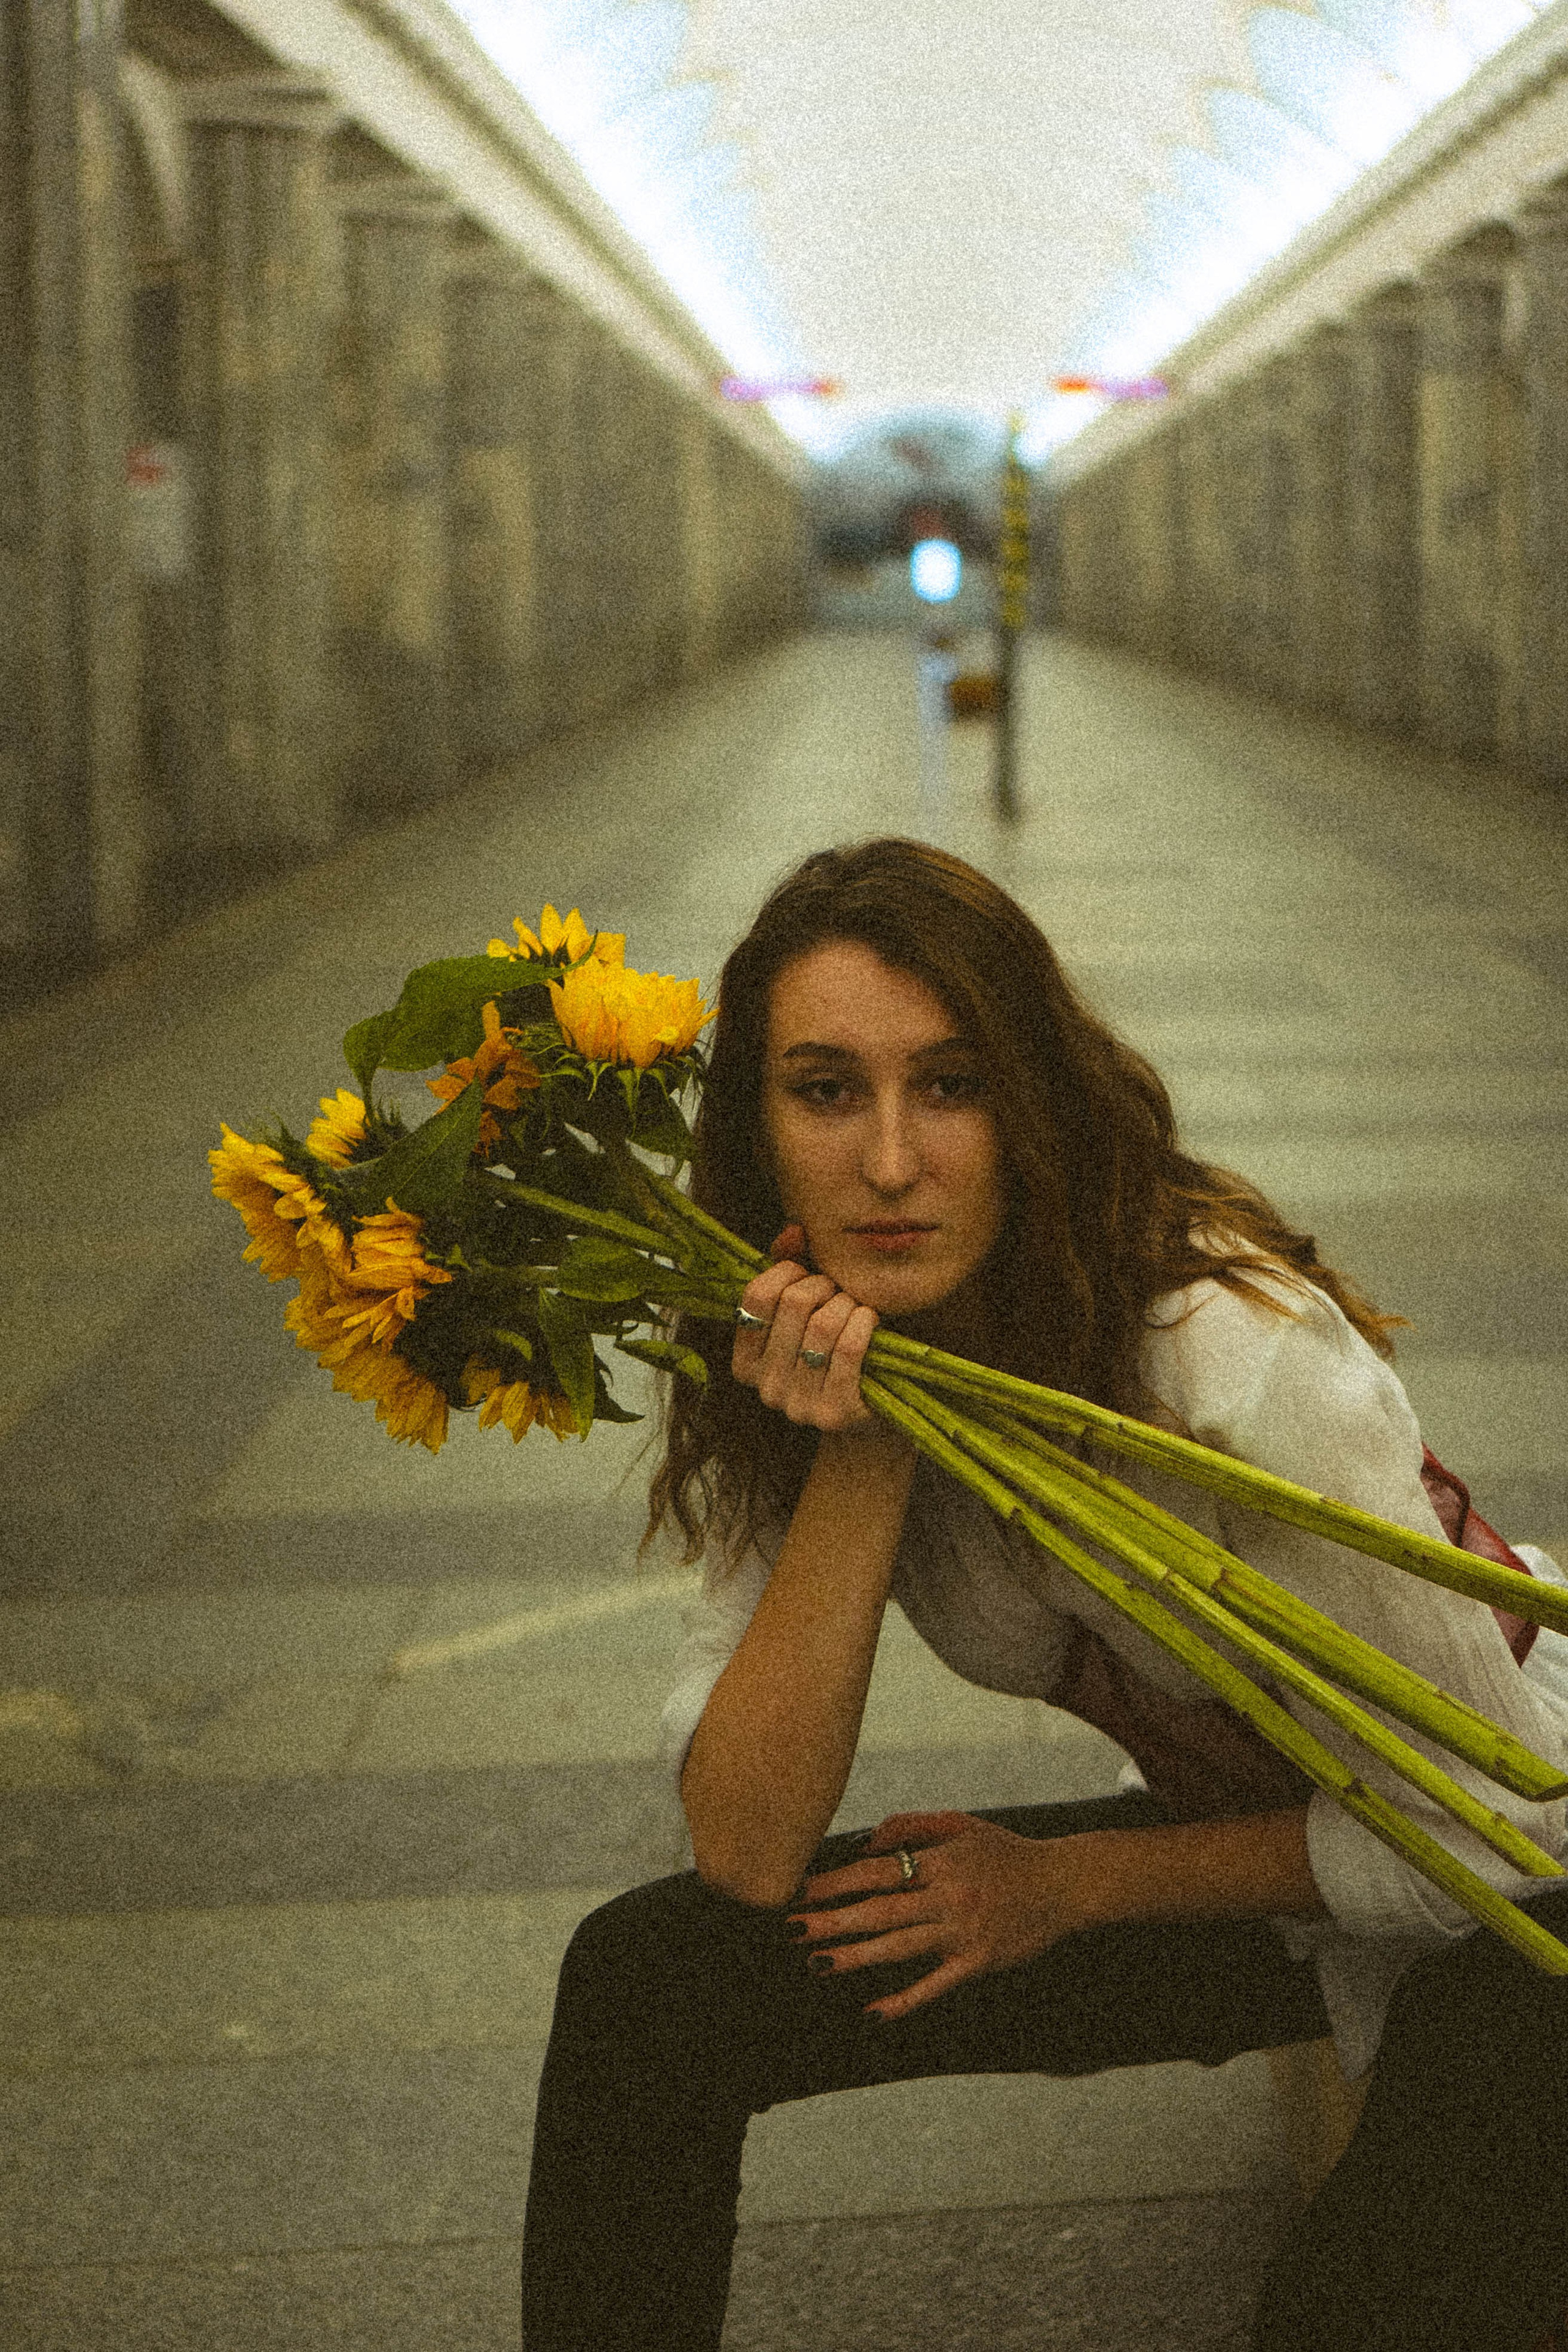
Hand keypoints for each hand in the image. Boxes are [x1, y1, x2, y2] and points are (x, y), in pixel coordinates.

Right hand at [731, 1223, 884, 1436]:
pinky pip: (848, 1349)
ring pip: (823, 1325)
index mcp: (746, 1364)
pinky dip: (863, 1323)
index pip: (755, 1297)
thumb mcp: (805, 1311)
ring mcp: (798, 1406)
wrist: (870, 1412)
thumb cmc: (833, 1350)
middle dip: (823, 1285)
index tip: (807, 1274)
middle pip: (794, 1305)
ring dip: (847, 1303)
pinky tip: (869, 1321)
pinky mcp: (834, 1413)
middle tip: (837, 1291)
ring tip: (854, 1307)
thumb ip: (791, 1269)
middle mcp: (766, 1389)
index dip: (786, 1272)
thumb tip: (793, 1231)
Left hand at [786, 1811, 1090, 2022]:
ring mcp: (963, 1933)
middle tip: (791, 1929)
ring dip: (855, 1957)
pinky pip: (934, 1986)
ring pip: (899, 1948)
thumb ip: (911, 1826)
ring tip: (817, 1962)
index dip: (836, 1882)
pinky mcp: (978, 1964)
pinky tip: (872, 2012)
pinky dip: (903, 2001)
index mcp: (940, 1861)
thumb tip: (864, 1845)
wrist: (1062, 1885)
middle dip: (833, 1921)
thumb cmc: (1004, 1852)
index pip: (877, 1871)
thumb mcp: (960, 1824)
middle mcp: (948, 1897)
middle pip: (880, 1911)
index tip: (800, 1891)